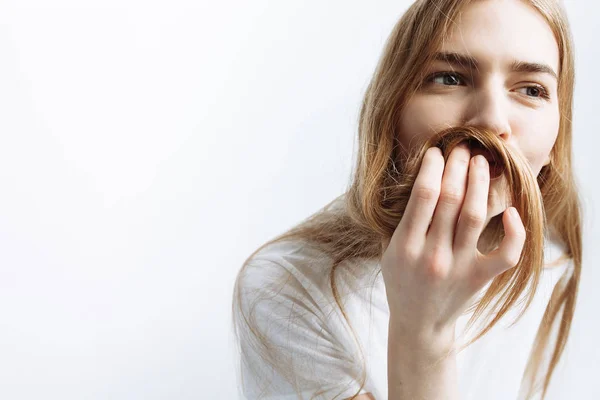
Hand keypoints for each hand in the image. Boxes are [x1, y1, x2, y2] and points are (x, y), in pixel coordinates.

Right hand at [381, 143, 525, 347]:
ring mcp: (458, 266)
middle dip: (458, 165)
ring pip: (476, 215)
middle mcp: (432, 254)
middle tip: (462, 147)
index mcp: (406, 246)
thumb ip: (399, 219)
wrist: (419, 323)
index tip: (437, 151)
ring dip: (481, 183)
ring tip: (481, 162)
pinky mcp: (480, 278)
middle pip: (451, 198)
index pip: (424, 195)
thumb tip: (417, 177)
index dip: (433, 167)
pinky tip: (513, 211)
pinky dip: (514, 231)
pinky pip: (506, 253)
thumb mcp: (388, 249)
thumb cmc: (401, 281)